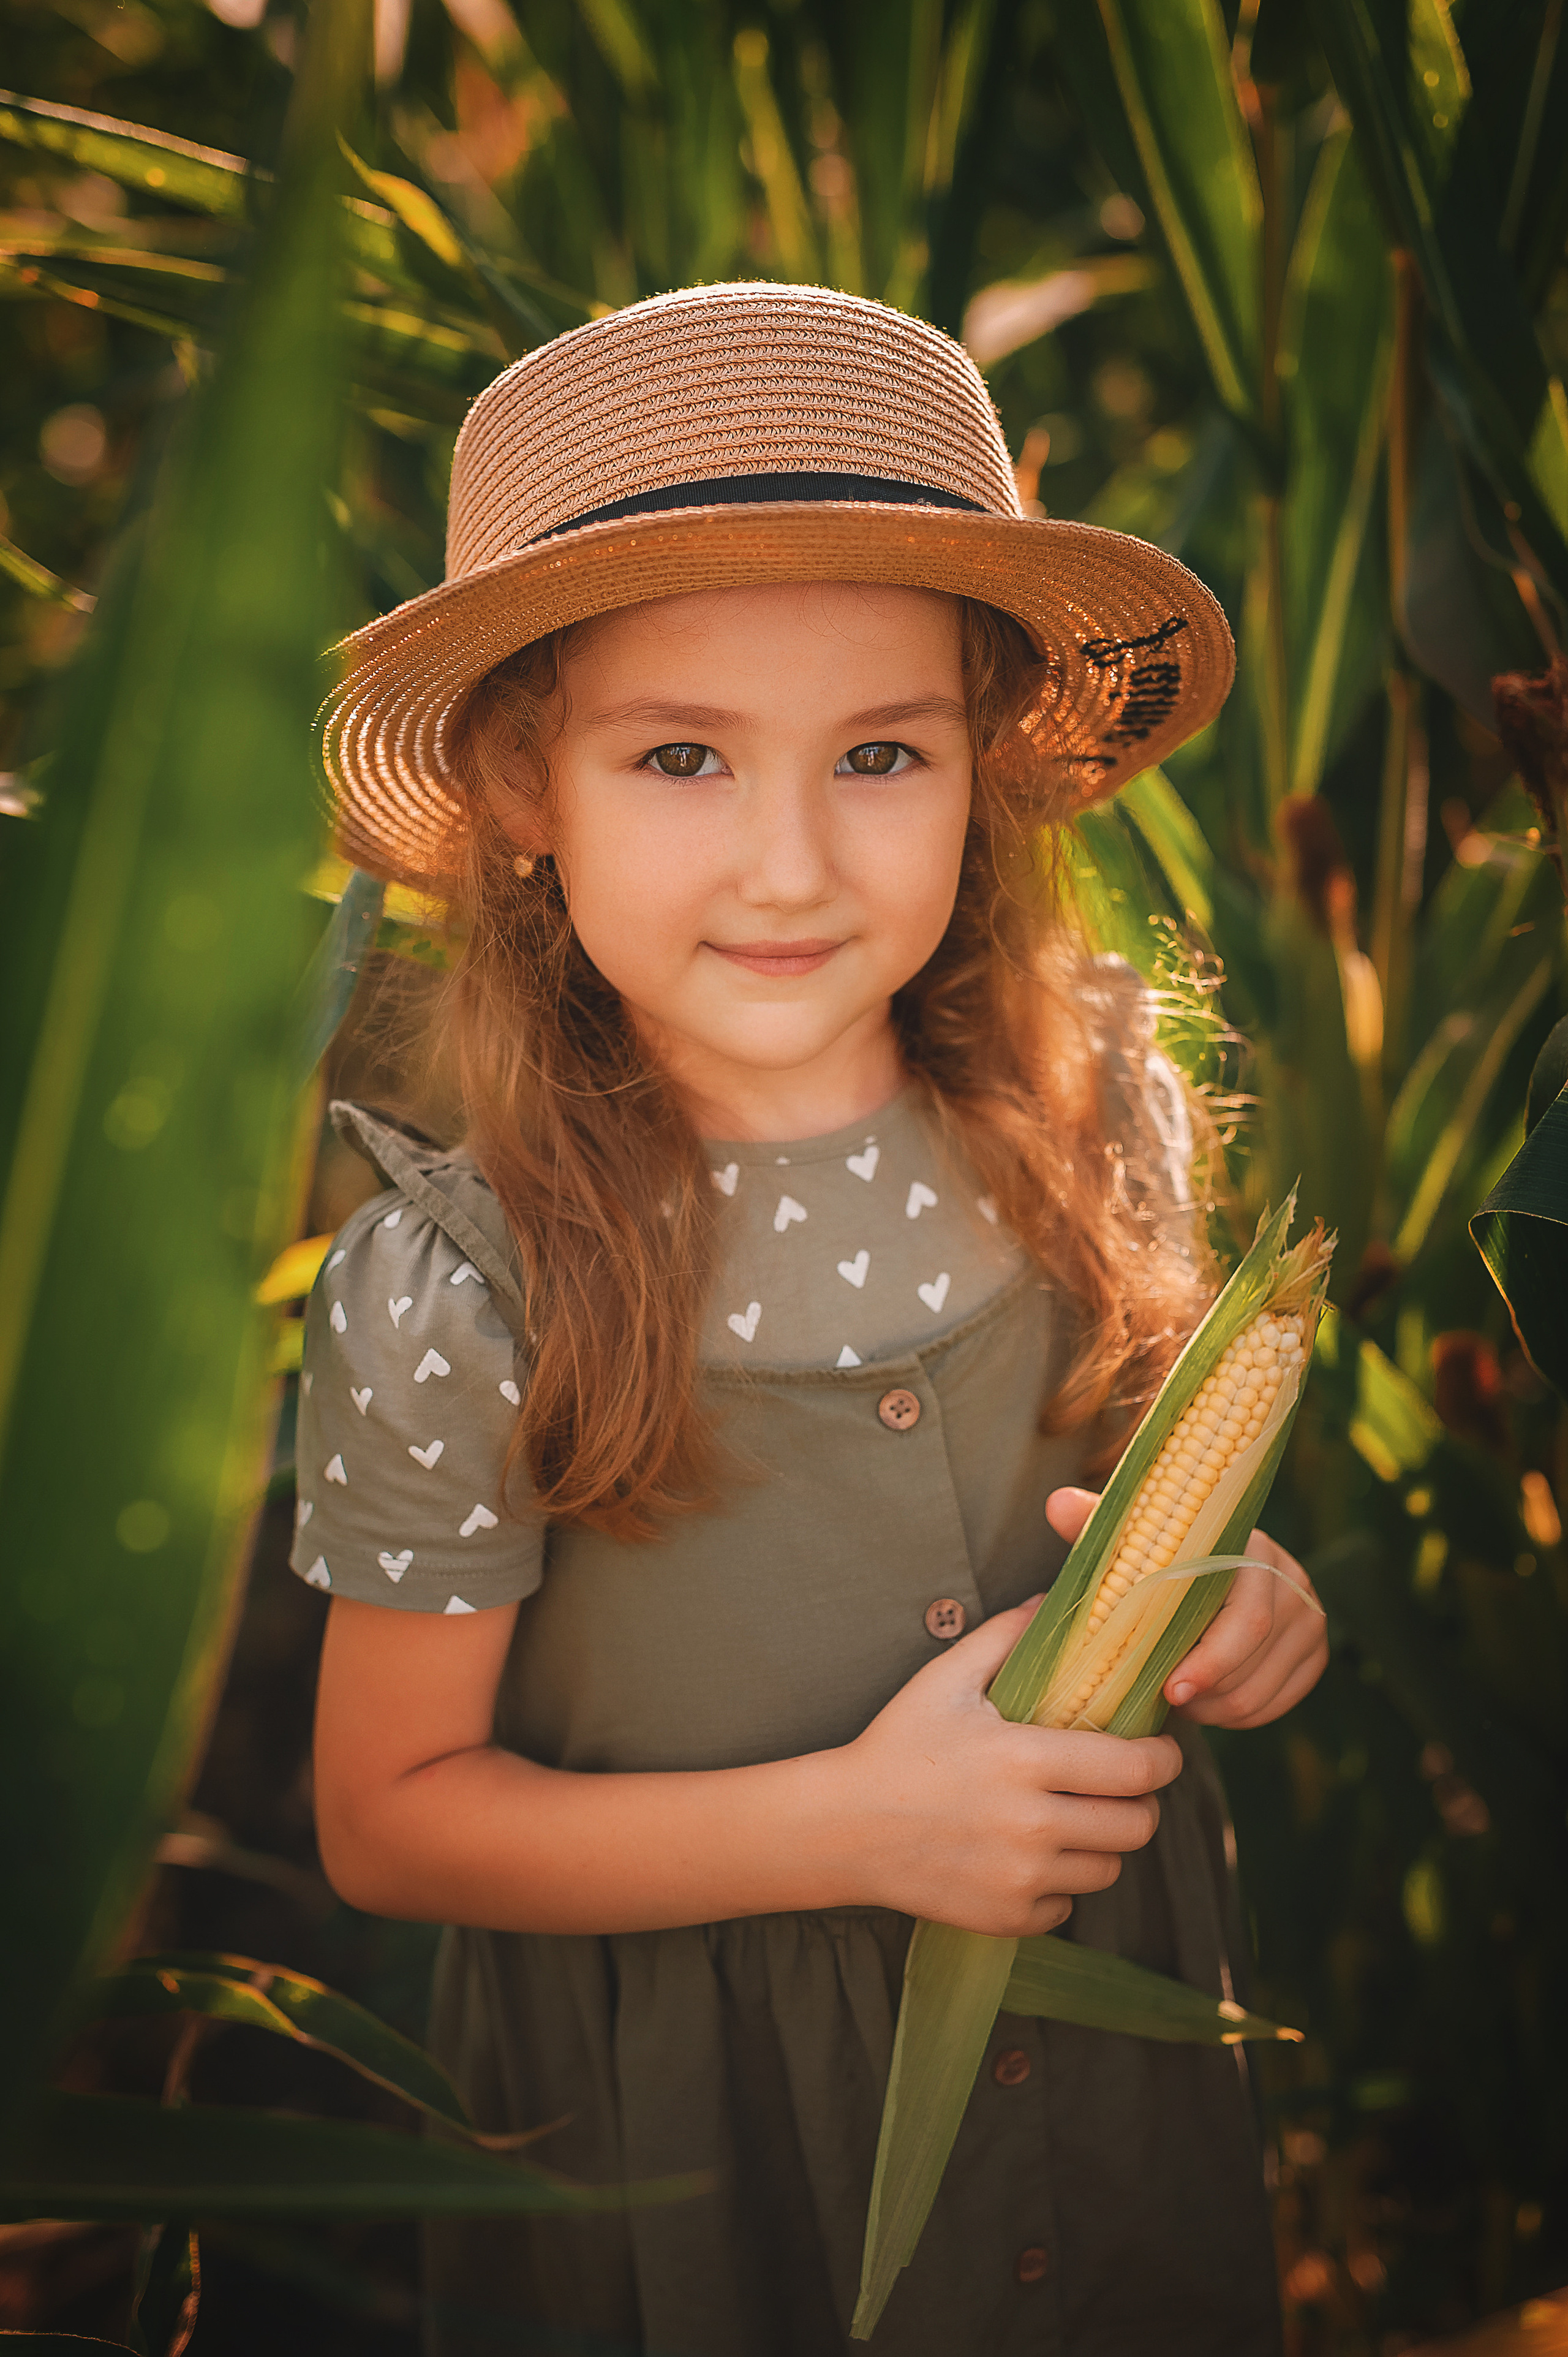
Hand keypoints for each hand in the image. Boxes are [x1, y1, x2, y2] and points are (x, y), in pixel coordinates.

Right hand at [840, 1598, 1182, 1937]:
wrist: (842, 1828)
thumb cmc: (897, 1746)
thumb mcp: (945, 1679)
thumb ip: (1006, 1635)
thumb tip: (1054, 1600)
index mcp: (1025, 1760)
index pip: (1135, 1768)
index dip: (1163, 1758)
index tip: (1161, 1750)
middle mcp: (1031, 1827)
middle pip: (1137, 1826)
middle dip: (1140, 1802)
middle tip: (1119, 1786)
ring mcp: (1020, 1879)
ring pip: (1108, 1869)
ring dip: (1101, 1843)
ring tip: (1073, 1818)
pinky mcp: (1007, 1918)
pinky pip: (1066, 1905)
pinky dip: (1059, 1883)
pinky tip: (1029, 1855)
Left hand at [1046, 1487, 1327, 1730]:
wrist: (1204, 1571)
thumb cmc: (1158, 1557)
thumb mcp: (1130, 1542)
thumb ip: (1097, 1524)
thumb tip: (1056, 1502)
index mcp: (1251, 1549)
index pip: (1246, 1619)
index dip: (1209, 1661)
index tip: (1170, 1690)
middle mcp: (1291, 1580)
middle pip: (1253, 1661)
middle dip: (1204, 1691)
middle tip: (1164, 1699)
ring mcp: (1309, 1620)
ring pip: (1260, 1692)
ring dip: (1213, 1707)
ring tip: (1176, 1695)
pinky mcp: (1313, 1655)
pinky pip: (1275, 1705)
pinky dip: (1236, 1713)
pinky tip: (1204, 1699)